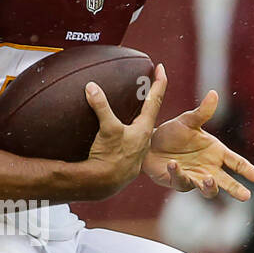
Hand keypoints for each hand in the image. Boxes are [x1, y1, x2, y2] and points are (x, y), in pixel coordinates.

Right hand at [84, 62, 168, 195]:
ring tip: (134, 108)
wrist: (103, 184)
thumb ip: (101, 106)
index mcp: (143, 129)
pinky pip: (129, 140)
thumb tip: (92, 87)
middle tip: (149, 84)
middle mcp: (144, 139)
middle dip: (150, 98)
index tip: (161, 67)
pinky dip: (126, 131)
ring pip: (140, 128)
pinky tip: (119, 134)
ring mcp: (136, 151)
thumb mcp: (107, 129)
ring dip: (138, 117)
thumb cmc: (110, 157)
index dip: (159, 82)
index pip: (155, 99)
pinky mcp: (127, 160)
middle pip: (150, 113)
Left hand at [143, 89, 253, 200]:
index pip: (236, 162)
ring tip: (210, 180)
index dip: (247, 170)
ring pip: (208, 189)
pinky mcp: (178, 182)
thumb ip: (202, 112)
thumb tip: (213, 93)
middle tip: (246, 196)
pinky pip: (181, 181)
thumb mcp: (188, 121)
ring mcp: (195, 177)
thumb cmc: (173, 133)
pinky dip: (178, 173)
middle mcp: (208, 167)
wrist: (150, 143)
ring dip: (210, 186)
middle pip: (226, 182)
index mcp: (216, 152)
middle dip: (236, 189)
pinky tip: (173, 164)